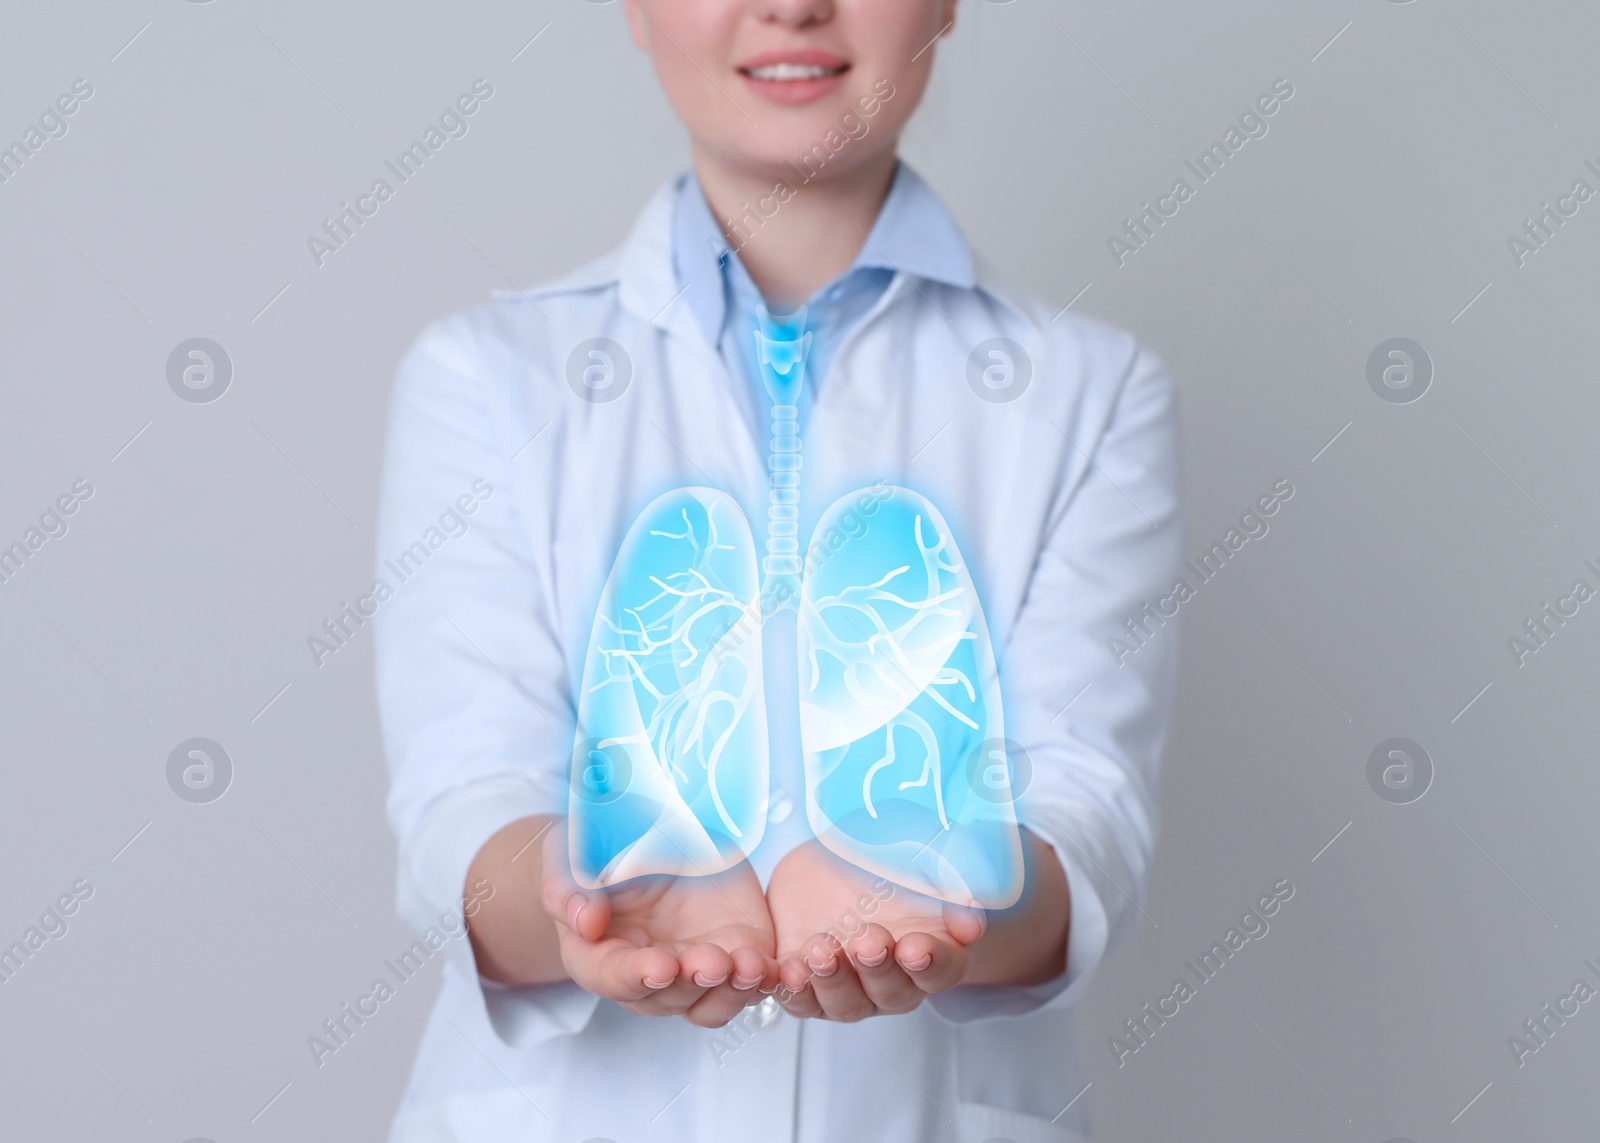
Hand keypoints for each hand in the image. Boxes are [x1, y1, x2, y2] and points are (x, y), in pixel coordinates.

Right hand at [540, 822, 779, 1026]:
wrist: (645, 837)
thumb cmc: (597, 852)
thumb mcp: (572, 856)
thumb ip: (570, 888)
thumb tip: (584, 922)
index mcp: (597, 954)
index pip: (612, 977)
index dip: (635, 976)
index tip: (660, 967)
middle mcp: (646, 974)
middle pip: (667, 998)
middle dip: (692, 982)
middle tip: (712, 961)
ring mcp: (692, 969)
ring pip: (712, 1004)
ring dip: (733, 992)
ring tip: (750, 967)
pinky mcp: (733, 953)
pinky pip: (750, 982)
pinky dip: (765, 981)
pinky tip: (776, 968)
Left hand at [765, 840, 985, 1021]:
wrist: (842, 852)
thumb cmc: (896, 855)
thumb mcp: (928, 854)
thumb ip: (952, 883)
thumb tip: (969, 927)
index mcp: (933, 952)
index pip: (942, 970)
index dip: (932, 963)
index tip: (916, 947)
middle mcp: (893, 979)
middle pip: (892, 991)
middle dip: (878, 968)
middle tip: (867, 940)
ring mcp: (849, 986)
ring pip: (845, 1004)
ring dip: (833, 981)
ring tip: (821, 949)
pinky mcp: (806, 981)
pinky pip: (800, 1000)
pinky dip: (793, 990)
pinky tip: (789, 970)